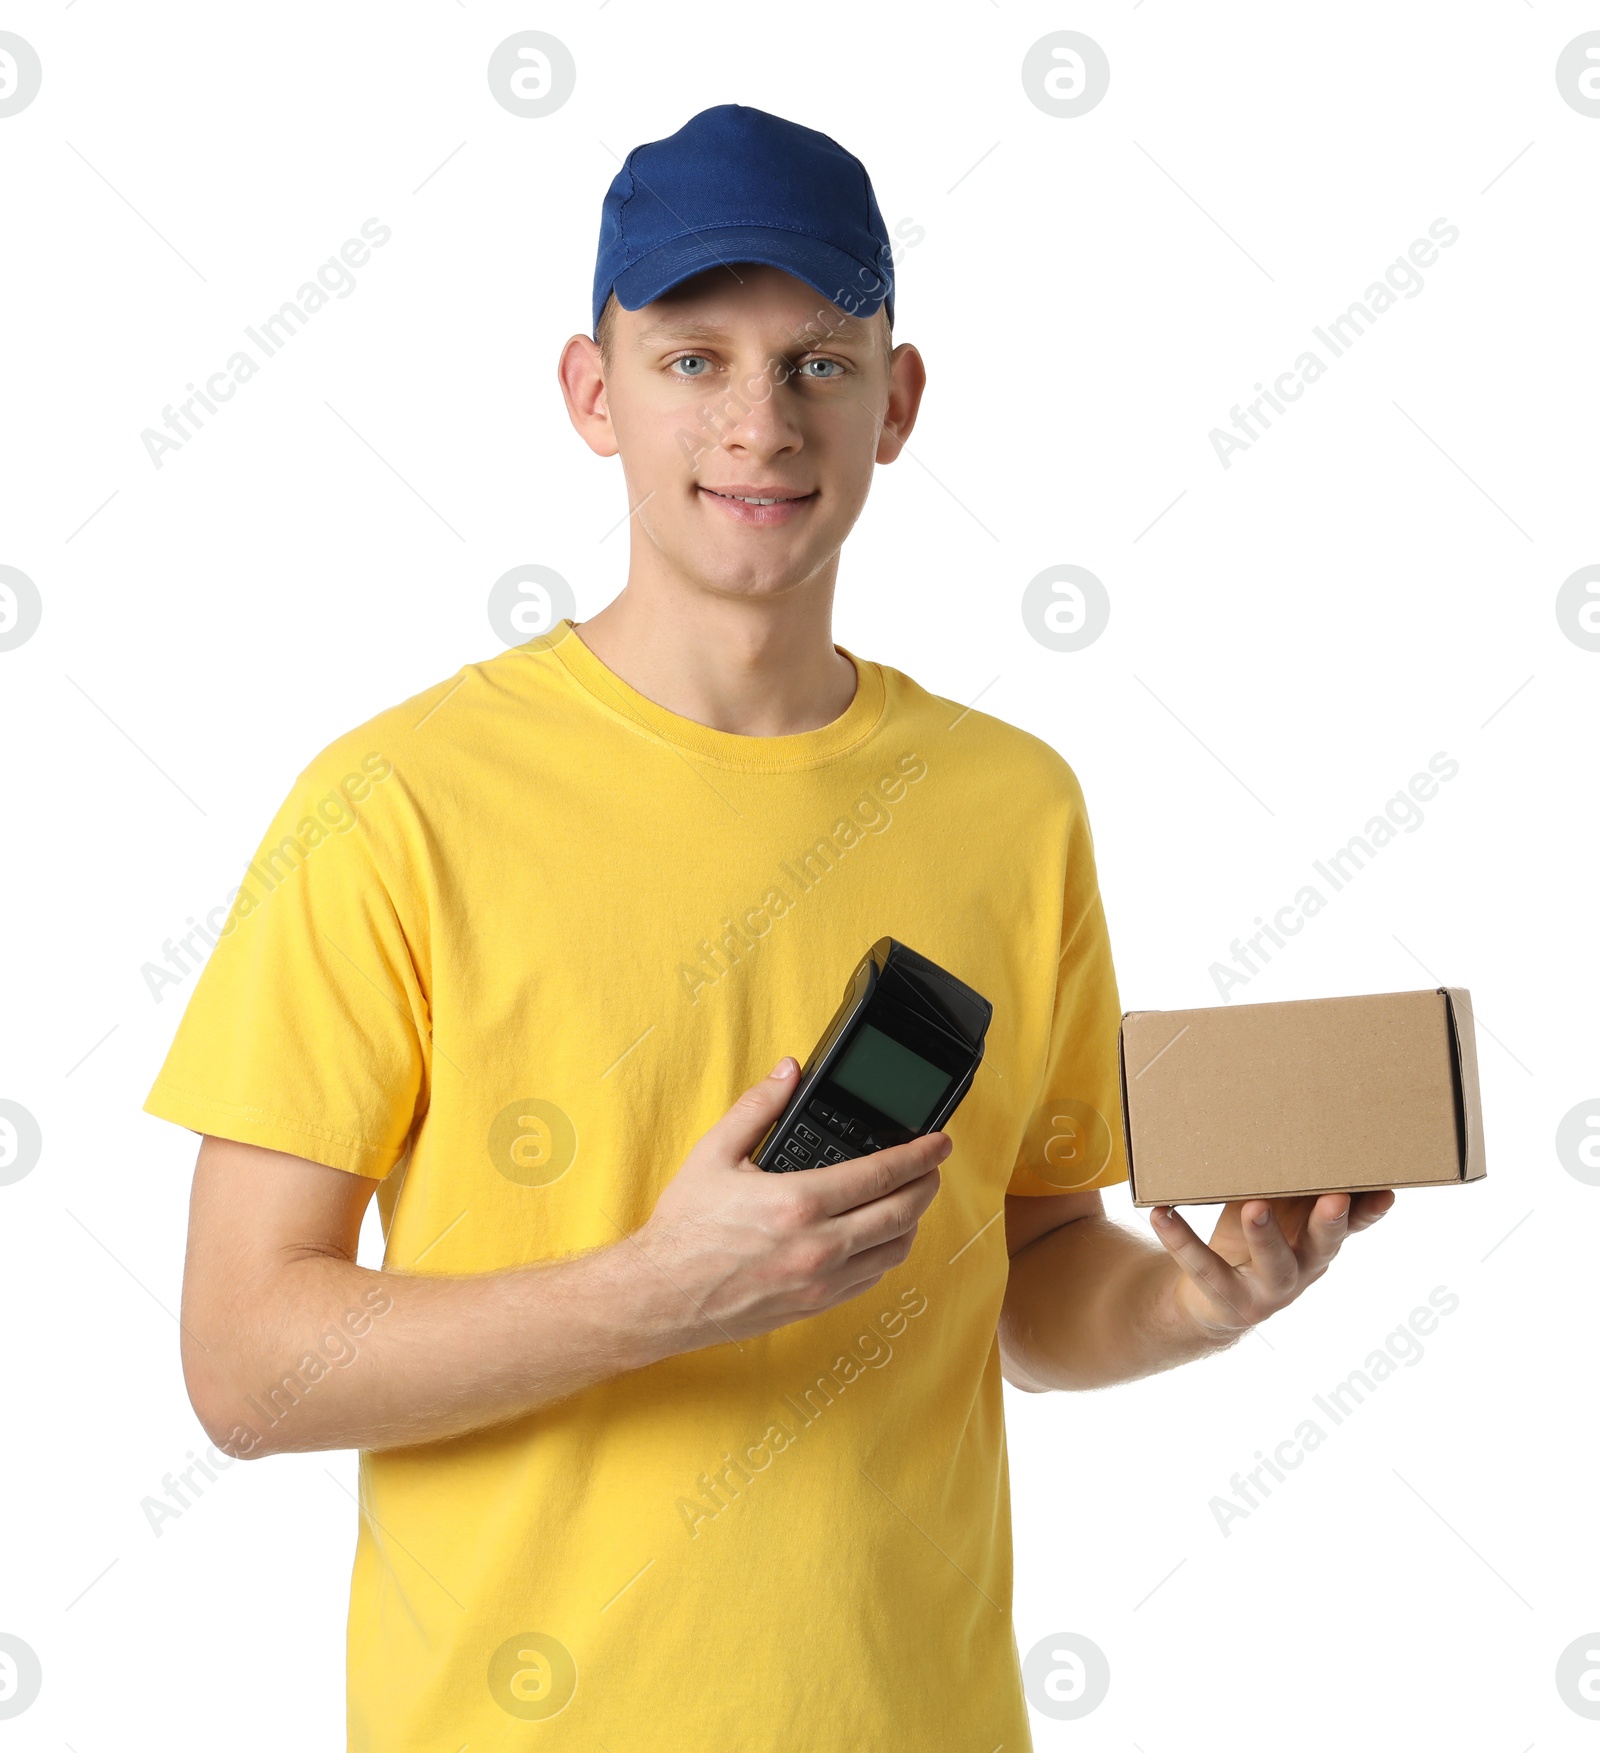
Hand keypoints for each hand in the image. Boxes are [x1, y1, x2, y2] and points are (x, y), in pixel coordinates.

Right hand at [635, 1057, 947, 1348]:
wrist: (661, 1295)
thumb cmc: (685, 1228)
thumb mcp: (714, 1153)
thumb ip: (758, 1106)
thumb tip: (787, 1071)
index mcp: (799, 1203)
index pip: (882, 1174)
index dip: (920, 1155)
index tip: (940, 1143)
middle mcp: (819, 1247)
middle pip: (902, 1213)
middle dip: (928, 1185)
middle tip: (935, 1167)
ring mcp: (821, 1282)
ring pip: (895, 1251)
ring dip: (913, 1221)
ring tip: (912, 1199)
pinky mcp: (816, 1305)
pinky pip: (871, 1279)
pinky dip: (887, 1253)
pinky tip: (881, 1236)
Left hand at [1151, 1190, 1395, 1335]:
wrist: (1214, 1301)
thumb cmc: (1252, 1238)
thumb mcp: (1276, 1209)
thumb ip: (1286, 1180)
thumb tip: (1283, 1117)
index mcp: (1319, 1241)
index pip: (1353, 1225)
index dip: (1370, 1210)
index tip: (1386, 1189)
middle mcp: (1304, 1267)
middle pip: (1325, 1245)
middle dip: (1330, 1222)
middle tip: (1335, 1197)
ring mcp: (1270, 1289)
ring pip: (1273, 1262)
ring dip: (1265, 1234)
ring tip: (1254, 1207)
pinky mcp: (1230, 1300)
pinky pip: (1203, 1267)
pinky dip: (1182, 1239)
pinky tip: (1162, 1214)